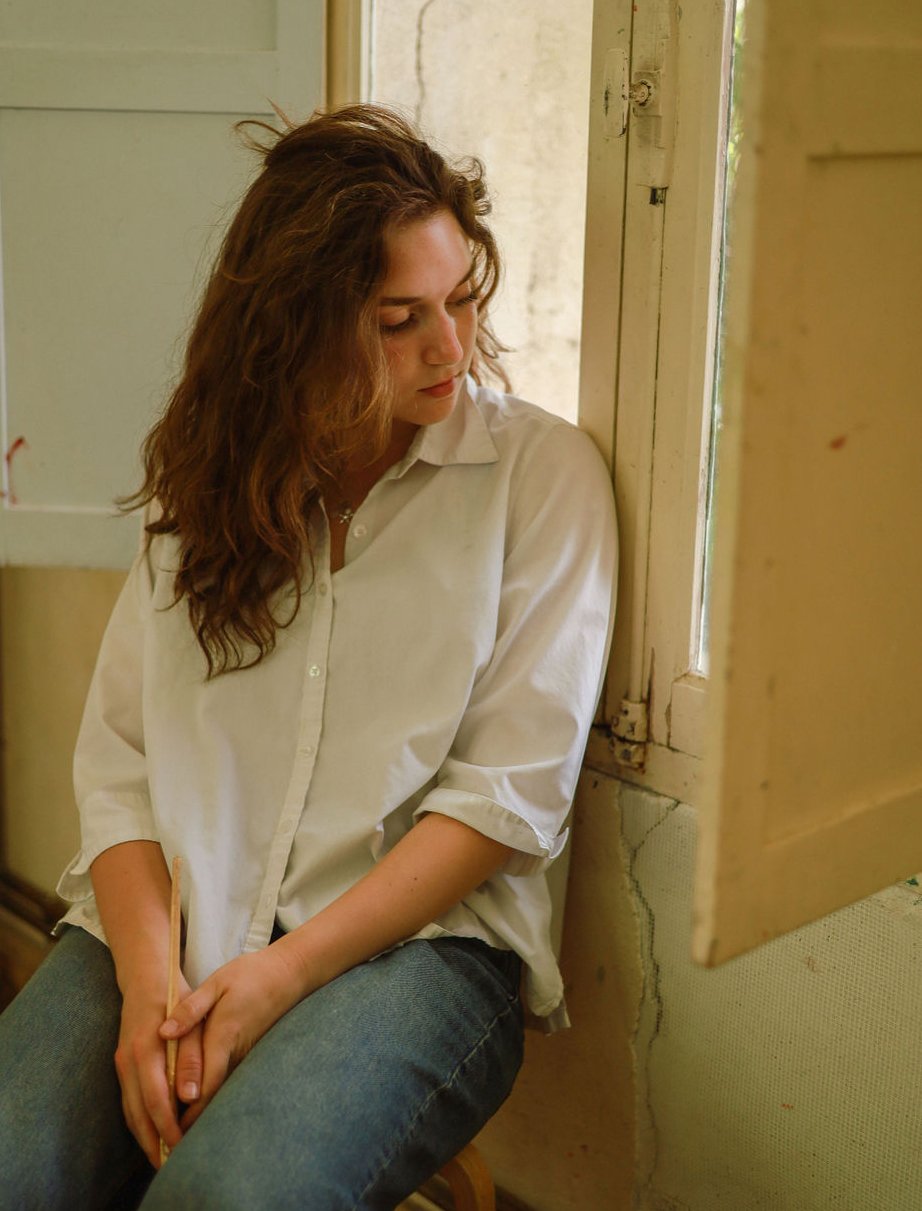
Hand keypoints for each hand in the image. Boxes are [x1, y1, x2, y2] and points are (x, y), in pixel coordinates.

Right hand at [115, 973, 202, 1166]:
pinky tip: (151, 1133)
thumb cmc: (176, 997)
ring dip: (143, 1136)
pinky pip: (128, 1100)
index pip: (155, 1098)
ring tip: (160, 1158)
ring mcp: (121, 1063)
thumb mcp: (193, 1021)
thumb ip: (192, 1057)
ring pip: (129, 1110)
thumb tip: (192, 1096)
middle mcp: (128, 1060)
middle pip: (137, 1112)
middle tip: (168, 1165)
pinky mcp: (122, 1065)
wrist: (146, 978)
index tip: (179, 1145)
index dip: (166, 1126)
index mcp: (146, 1049)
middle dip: (152, 1141)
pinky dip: (138, 1121)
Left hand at [159, 945, 305, 1128]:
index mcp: (224, 1035)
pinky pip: (228, 1082)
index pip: (204, 1084)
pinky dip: (211, 1095)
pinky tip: (194, 1104)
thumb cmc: (250, 975)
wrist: (290, 974)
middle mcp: (237, 1053)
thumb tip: (163, 1033)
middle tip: (166, 1144)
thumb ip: (190, 1009)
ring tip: (175, 1131)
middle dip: (190, 1121)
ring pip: (221, 1092)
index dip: (187, 1112)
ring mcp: (246, 1056)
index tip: (167, 1131)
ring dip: (201, 1111)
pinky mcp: (250, 1055)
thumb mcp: (217, 982)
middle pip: (212, 1097)